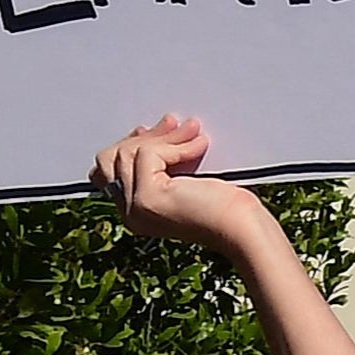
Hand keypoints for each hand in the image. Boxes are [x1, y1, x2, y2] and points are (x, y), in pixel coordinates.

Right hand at [93, 114, 272, 257]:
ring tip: (193, 133)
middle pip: (111, 158)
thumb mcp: (187, 182)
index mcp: (136, 212)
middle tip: (175, 126)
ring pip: (127, 152)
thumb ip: (164, 164)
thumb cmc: (229, 210)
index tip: (159, 131)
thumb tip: (151, 131)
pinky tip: (199, 146)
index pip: (110, 171)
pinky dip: (176, 146)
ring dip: (164, 137)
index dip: (133, 144)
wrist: (244, 229)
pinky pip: (148, 154)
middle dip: (144, 137)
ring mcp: (135, 207)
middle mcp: (130, 213)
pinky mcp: (147, 198)